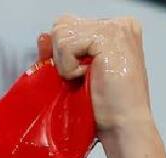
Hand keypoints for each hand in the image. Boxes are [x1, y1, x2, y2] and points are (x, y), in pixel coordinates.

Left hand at [38, 16, 152, 136]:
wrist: (122, 126)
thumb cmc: (104, 107)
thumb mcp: (77, 73)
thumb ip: (61, 52)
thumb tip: (42, 37)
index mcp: (115, 30)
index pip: (68, 25)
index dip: (60, 52)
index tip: (73, 74)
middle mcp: (119, 24)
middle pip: (62, 26)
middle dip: (62, 58)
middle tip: (82, 79)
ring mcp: (116, 28)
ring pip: (61, 34)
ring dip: (65, 65)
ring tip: (88, 79)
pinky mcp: (109, 36)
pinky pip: (65, 45)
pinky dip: (68, 68)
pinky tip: (88, 78)